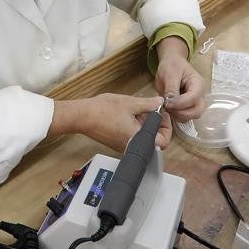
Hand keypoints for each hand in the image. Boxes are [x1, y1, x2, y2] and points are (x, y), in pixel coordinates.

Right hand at [50, 94, 171, 152]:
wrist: (81, 116)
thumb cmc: (102, 110)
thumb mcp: (130, 103)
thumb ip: (149, 104)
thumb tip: (160, 103)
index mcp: (137, 138)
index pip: (163, 142)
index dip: (166, 128)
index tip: (162, 115)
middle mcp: (131, 146)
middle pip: (154, 140)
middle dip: (155, 124)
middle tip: (152, 109)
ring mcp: (123, 146)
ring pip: (143, 137)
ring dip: (145, 124)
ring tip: (139, 109)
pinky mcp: (116, 142)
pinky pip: (132, 136)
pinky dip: (135, 126)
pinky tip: (129, 114)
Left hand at [153, 37, 206, 122]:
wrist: (172, 64)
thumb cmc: (172, 66)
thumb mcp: (170, 74)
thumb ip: (171, 89)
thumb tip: (169, 103)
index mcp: (198, 84)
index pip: (193, 98)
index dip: (180, 103)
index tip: (167, 103)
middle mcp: (200, 95)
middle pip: (197, 111)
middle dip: (181, 112)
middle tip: (167, 106)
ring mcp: (195, 102)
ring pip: (192, 116)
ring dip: (179, 115)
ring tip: (167, 106)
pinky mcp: (189, 107)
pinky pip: (186, 116)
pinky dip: (177, 116)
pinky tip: (169, 108)